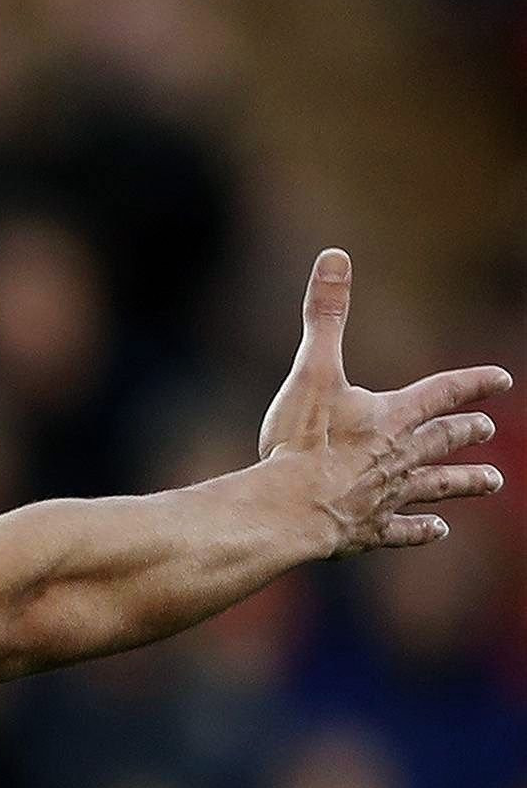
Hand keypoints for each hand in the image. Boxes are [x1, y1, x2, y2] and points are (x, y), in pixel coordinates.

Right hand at [254, 249, 506, 554]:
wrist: (288, 509)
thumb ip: (325, 315)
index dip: (470, 385)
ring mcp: (387, 495)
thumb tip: (335, 256)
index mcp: (391, 417)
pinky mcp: (368, 529)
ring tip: (494, 482)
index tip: (500, 381)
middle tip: (489, 430)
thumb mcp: (311, 370)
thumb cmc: (300, 441)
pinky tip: (437, 530)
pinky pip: (402, 529)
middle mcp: (399, 456)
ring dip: (465, 482)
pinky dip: (420, 530)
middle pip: (443, 441)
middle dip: (467, 433)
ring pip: (437, 486)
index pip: (442, 393)